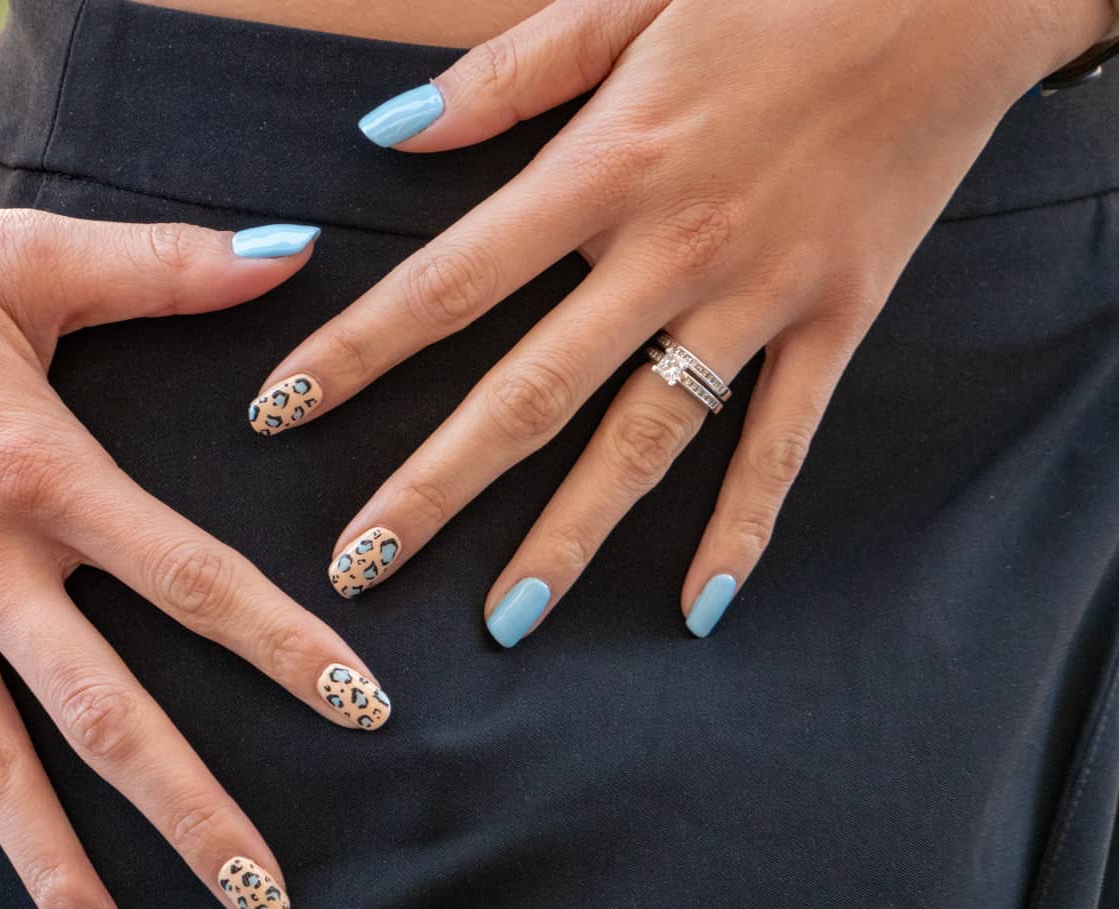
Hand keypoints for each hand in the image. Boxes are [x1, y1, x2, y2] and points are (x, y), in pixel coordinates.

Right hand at [0, 194, 365, 908]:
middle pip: (102, 713)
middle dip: (188, 811)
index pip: (194, 580)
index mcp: (44, 472)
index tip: (364, 712)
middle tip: (265, 898)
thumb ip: (174, 268)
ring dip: (53, 866)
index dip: (286, 648)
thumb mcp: (39, 257)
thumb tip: (300, 252)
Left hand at [247, 0, 1112, 639]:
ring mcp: (761, 295)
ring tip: (501, 622)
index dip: (355, 353)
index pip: (449, 282)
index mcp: (605, 162)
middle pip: (529, 391)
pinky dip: (742, 528)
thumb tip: (384, 137)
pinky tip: (697, 608)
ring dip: (567, 537)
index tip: (277, 415)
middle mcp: (672, 246)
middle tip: (358, 567)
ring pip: (645, 440)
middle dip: (435, 487)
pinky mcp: (841, 319)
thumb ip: (505, 77)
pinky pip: (782, 444)